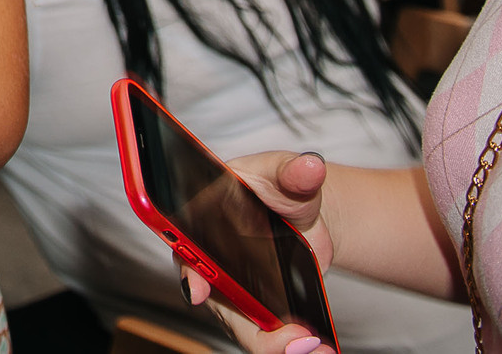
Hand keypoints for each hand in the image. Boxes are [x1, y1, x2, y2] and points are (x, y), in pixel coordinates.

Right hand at [178, 151, 334, 352]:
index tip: (200, 291)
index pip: (186, 250)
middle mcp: (212, 264)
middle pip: (218, 305)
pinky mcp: (257, 308)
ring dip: (274, 344)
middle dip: (253, 330)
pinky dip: (287, 345)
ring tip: (312, 344)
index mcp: (202, 223)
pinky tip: (315, 344)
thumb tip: (310, 166)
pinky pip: (264, 334)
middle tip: (294, 337)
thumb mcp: (284, 172)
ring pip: (243, 328)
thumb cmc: (277, 185)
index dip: (189, 272)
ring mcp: (234, 291)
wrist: (304, 213)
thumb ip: (294, 171)